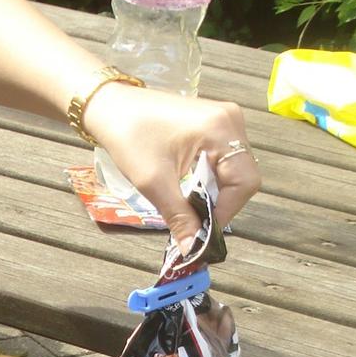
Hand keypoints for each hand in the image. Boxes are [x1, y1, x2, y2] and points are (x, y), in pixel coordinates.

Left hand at [84, 82, 261, 256]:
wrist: (111, 106)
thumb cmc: (129, 136)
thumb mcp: (154, 182)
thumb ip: (179, 218)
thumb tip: (192, 249)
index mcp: (221, 128)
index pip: (245, 181)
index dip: (227, 211)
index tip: (203, 230)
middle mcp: (231, 120)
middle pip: (243, 176)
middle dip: (221, 203)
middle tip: (195, 221)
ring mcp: (226, 120)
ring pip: (235, 171)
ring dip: (216, 193)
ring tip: (190, 205)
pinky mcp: (216, 124)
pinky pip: (225, 160)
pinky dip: (211, 179)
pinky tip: (191, 187)